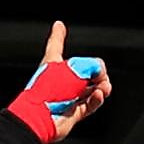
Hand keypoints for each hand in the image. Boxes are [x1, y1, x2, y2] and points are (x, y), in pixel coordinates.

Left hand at [7, 21, 111, 143]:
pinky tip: (98, 95)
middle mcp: (60, 81)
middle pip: (85, 71)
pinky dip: (97, 99)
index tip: (58, 25)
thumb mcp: (73, 68)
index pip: (56, 46)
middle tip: (100, 76)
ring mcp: (68, 97)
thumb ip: (91, 64)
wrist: (41, 117)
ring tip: (102, 88)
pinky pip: (91, 103)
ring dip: (101, 86)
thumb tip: (101, 73)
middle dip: (98, 72)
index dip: (58, 35)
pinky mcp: (74, 113)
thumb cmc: (49, 90)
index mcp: (53, 66)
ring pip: (91, 88)